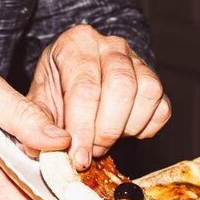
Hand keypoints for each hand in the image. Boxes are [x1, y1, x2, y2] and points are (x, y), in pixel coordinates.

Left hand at [28, 24, 170, 169]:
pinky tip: (122, 131)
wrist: (74, 81)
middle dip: (107, 129)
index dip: (82, 128)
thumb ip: (37, 124)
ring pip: (148, 94)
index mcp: (77, 43)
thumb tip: (54, 146)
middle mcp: (111, 45)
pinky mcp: (156, 80)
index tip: (78, 156)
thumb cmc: (56, 90)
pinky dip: (144, 128)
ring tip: (104, 139)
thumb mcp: (38, 103)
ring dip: (127, 127)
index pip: (85, 88)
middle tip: (92, 150)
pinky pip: (162, 109)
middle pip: (122, 87)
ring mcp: (137, 60)